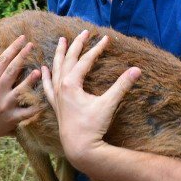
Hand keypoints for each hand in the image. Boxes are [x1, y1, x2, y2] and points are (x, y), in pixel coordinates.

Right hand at [0, 35, 40, 136]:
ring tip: (38, 71)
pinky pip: (26, 112)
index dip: (12, 49)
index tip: (23, 38)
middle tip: (32, 45)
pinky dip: (35, 107)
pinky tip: (44, 99)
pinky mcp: (13, 118)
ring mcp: (4, 105)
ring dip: (29, 81)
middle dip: (21, 57)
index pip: (1, 61)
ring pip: (18, 91)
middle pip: (10, 72)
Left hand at [41, 30, 139, 166]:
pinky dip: (45, 76)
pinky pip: (48, 86)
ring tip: (62, 41)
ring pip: (56, 69)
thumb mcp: (108, 104)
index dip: (96, 49)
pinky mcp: (56, 105)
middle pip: (68, 59)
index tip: (106, 39)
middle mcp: (61, 86)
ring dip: (60, 54)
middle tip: (84, 32)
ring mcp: (57, 96)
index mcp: (71, 83)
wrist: (79, 148)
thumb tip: (137, 70)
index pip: (85, 60)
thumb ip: (122, 86)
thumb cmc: (93, 126)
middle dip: (77, 45)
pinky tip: (43, 69)